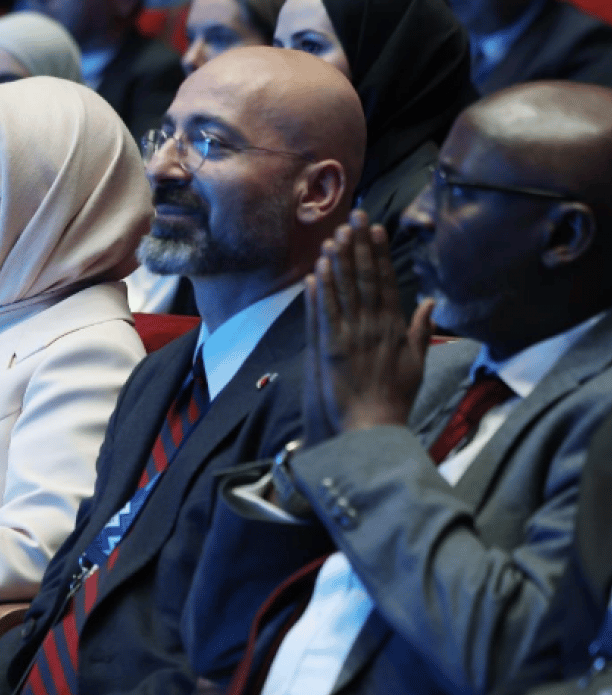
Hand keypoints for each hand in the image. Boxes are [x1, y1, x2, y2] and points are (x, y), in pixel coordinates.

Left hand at [304, 209, 434, 437]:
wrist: (374, 425)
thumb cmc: (395, 397)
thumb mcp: (418, 362)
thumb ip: (422, 330)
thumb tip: (429, 302)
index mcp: (394, 326)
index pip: (386, 282)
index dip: (379, 253)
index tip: (375, 229)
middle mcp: (373, 325)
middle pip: (364, 278)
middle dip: (358, 246)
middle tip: (353, 217)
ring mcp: (351, 335)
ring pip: (344, 291)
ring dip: (338, 261)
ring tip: (333, 235)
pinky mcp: (331, 348)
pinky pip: (325, 313)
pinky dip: (321, 291)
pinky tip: (316, 270)